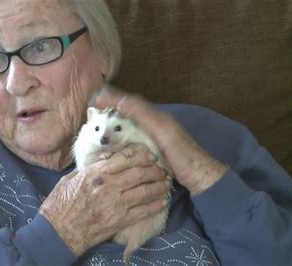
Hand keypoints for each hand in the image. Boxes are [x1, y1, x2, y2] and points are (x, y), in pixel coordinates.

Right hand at [39, 145, 169, 255]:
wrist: (59, 231)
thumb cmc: (60, 204)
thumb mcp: (70, 179)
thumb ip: (88, 169)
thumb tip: (104, 160)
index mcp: (95, 173)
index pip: (124, 159)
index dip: (140, 155)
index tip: (148, 154)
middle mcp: (108, 186)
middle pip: (138, 173)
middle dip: (153, 169)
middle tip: (161, 168)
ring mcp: (116, 204)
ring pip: (145, 190)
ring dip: (158, 185)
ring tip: (166, 182)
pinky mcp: (120, 220)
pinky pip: (143, 211)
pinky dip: (156, 204)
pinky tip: (163, 200)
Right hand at [93, 87, 226, 194]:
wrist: (200, 178)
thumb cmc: (184, 156)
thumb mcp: (163, 132)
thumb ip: (145, 116)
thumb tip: (122, 100)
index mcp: (156, 117)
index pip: (131, 102)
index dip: (113, 98)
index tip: (95, 99)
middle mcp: (154, 124)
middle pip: (129, 111)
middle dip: (111, 108)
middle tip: (92, 110)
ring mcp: (154, 138)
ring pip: (129, 125)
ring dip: (113, 122)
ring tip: (96, 124)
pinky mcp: (153, 151)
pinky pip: (132, 139)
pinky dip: (119, 136)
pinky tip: (111, 144)